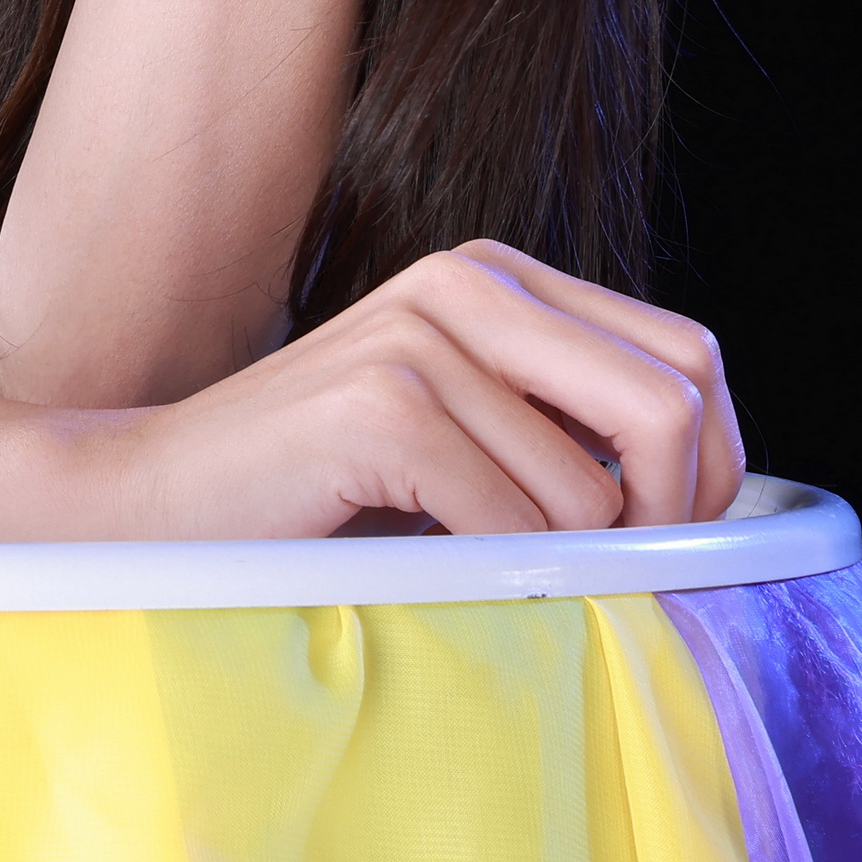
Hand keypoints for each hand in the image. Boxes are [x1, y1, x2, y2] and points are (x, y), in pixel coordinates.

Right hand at [89, 238, 746, 538]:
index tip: (667, 543)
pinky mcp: (381, 404)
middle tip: (618, 582)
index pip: (686, 357)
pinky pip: (514, 525)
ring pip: (593, 488)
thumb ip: (562, 428)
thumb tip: (711, 493)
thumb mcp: (461, 435)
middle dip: (671, 516)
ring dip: (560, 566)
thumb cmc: (317, 496)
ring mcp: (421, 337)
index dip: (711, 464)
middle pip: (669, 402)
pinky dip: (496, 578)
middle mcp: (469, 283)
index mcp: (500, 279)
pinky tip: (430, 575)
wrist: (150, 504)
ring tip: (482, 577)